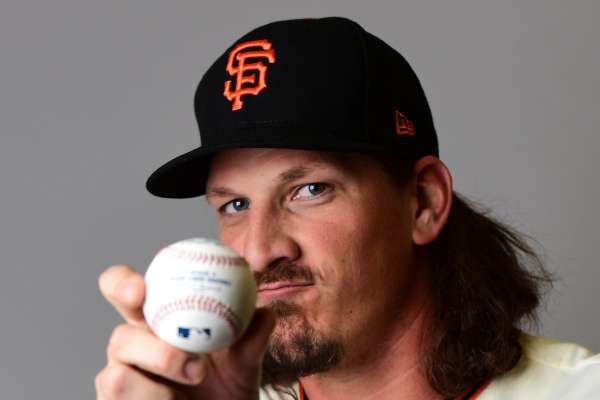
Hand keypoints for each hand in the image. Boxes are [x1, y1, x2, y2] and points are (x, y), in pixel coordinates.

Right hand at [95, 265, 274, 398]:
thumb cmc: (227, 384)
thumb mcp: (245, 360)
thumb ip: (252, 338)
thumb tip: (265, 314)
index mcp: (156, 321)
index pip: (126, 294)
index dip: (121, 284)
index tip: (140, 288)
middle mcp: (134, 350)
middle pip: (118, 337)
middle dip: (141, 342)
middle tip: (172, 342)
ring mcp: (124, 382)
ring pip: (118, 376)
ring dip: (160, 374)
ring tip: (196, 375)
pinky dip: (155, 398)